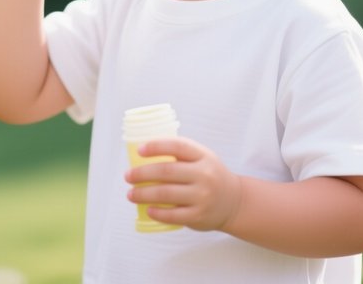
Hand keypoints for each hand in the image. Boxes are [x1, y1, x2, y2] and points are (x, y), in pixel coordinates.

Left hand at [125, 137, 241, 231]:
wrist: (234, 201)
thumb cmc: (210, 175)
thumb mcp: (202, 157)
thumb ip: (181, 153)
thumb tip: (145, 150)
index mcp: (203, 156)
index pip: (177, 146)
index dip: (156, 146)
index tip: (139, 150)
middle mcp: (204, 175)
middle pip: (167, 171)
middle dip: (142, 173)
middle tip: (128, 176)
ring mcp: (202, 197)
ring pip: (166, 194)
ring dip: (143, 194)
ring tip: (131, 193)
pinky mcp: (199, 216)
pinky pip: (173, 215)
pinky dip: (157, 212)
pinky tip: (147, 209)